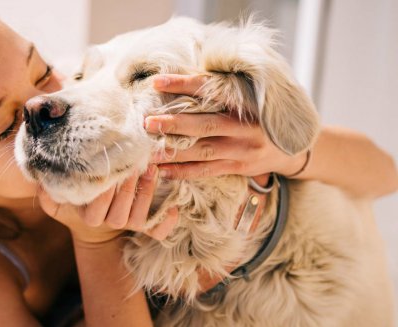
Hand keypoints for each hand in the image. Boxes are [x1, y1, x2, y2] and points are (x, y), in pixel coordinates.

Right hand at [37, 166, 178, 243]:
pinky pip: (157, 232)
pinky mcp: (143, 226)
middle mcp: (109, 222)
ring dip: (147, 195)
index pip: (96, 208)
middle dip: (128, 189)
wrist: (95, 224)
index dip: (104, 192)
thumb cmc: (77, 202)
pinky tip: (174, 208)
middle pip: (119, 213)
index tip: (110, 172)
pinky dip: (166, 223)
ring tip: (152, 170)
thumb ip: (46, 191)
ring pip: (138, 218)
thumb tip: (38, 177)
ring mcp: (127, 225)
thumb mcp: (57, 200)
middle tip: (135, 164)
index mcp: (89, 217)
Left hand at [146, 74, 307, 178]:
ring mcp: (242, 149)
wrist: (295, 148)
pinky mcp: (239, 167)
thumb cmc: (261, 116)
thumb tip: (183, 76)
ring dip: (173, 152)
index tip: (157, 82)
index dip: (183, 85)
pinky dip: (183, 171)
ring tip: (147, 152)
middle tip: (147, 122)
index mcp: (245, 102)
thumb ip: (223, 91)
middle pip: (203, 125)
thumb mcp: (250, 98)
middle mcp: (244, 126)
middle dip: (173, 124)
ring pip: (202, 151)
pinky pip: (206, 171)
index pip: (210, 90)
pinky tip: (162, 171)